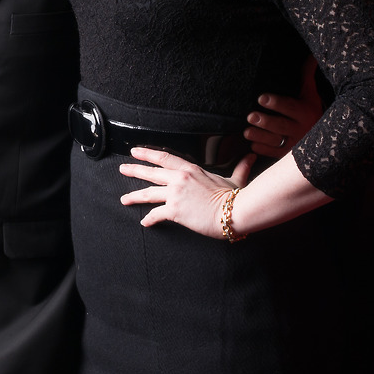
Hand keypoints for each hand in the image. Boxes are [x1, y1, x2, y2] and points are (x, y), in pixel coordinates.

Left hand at [119, 147, 255, 238]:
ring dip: (134, 195)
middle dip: (134, 170)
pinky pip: (156, 214)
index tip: (136, 151)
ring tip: (124, 199)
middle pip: (151, 173)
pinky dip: (149, 219)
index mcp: (190, 169)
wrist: (235, 212)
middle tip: (122, 169)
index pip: (164, 157)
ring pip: (148, 193)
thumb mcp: (235, 179)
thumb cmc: (235, 197)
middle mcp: (179, 179)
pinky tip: (144, 222)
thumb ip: (240, 167)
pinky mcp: (175, 211)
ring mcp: (176, 194)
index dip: (148, 153)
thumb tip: (251, 157)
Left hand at [246, 57, 324, 157]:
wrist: (327, 136)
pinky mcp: (288, 155)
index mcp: (306, 112)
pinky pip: (274, 154)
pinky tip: (252, 145)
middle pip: (281, 126)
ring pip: (276, 141)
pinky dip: (263, 150)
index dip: (276, 103)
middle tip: (250, 116)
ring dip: (260, 137)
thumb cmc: (311, 110)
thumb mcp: (310, 94)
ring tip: (247, 132)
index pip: (290, 107)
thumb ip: (307, 75)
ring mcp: (295, 144)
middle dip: (266, 122)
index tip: (261, 98)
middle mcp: (301, 129)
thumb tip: (312, 54)